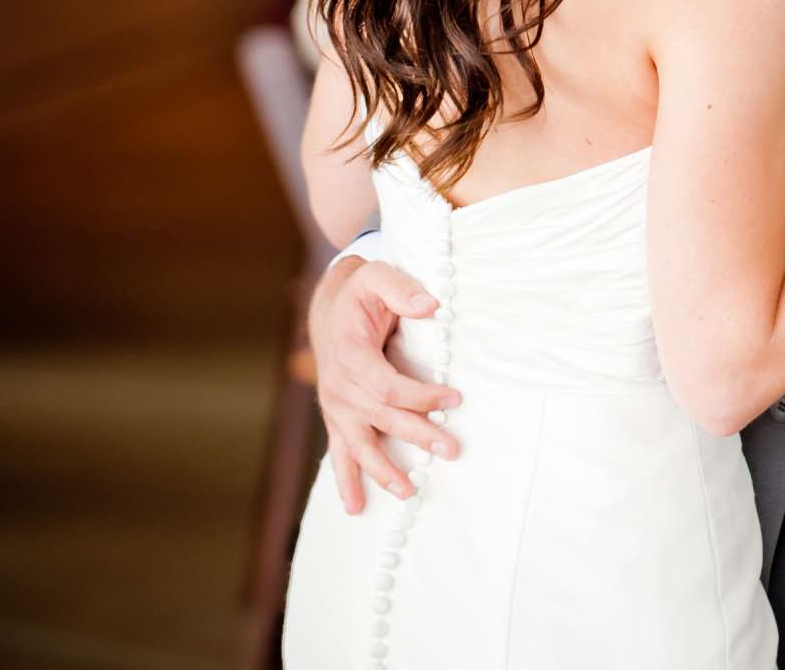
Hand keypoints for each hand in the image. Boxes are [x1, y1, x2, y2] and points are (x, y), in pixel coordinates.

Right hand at [309, 255, 462, 513]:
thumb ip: (402, 289)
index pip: (388, 386)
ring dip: (382, 470)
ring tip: (408, 491)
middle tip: (451, 449)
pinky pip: (340, 452)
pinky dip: (346, 479)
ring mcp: (335, 406)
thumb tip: (431, 305)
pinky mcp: (337, 416)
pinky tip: (356, 506)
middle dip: (416, 435)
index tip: (454, 400)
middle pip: (380, 418)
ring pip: (359, 443)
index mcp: (349, 355)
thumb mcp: (378, 277)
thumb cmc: (360, 294)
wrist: (330, 307)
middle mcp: (338, 387)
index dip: (421, 396)